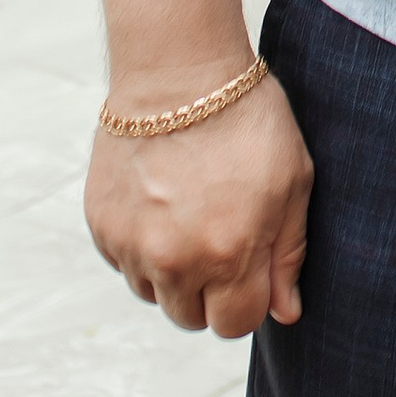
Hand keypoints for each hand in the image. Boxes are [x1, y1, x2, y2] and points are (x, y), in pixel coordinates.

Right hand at [84, 68, 313, 339]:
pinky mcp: (102, 228)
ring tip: (190, 213)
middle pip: (191, 318)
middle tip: (221, 236)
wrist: (178, 71)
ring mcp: (132, 247)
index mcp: (229, 255)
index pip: (235, 325)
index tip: (251, 267)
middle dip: (210, 291)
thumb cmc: (246, 119)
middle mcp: (175, 262)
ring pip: (155, 293)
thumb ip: (288, 254)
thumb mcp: (293, 181)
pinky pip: (125, 263)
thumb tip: (286, 312)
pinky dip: (142, 246)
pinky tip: (161, 201)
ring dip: (173, 271)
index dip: (248, 301)